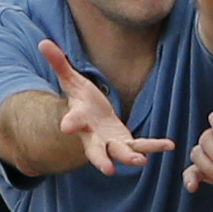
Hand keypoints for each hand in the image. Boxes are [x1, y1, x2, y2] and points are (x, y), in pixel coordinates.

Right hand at [37, 39, 174, 175]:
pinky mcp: (126, 143)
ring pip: (120, 153)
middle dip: (100, 160)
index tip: (66, 126)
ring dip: (130, 157)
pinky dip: (154, 146)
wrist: (90, 119)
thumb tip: (43, 42)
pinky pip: (141, 145)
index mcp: (79, 119)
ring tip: (142, 161)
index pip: (73, 121)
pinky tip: (170, 145)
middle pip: (95, 151)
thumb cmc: (81, 100)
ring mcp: (110, 142)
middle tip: (107, 169)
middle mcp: (93, 136)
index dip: (70, 123)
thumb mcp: (71, 80)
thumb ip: (59, 63)